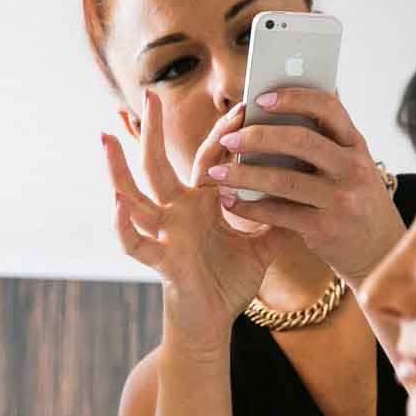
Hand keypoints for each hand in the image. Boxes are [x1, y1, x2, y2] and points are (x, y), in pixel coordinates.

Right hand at [104, 91, 283, 353]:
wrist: (212, 323)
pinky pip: (135, 239)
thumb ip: (280, 219)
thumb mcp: (262, 247)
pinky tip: (116, 202)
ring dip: (119, 168)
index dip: (225, 132)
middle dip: (152, 130)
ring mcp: (164, 233)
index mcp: (202, 203)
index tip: (244, 103)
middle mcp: (177, 211)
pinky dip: (124, 222)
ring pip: (134, 194)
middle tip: (149, 93)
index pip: (210, 158)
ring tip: (105, 138)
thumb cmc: (229, 283)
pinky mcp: (159, 258)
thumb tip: (310, 193)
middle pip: (159, 163)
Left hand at [202, 88, 405, 286]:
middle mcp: (353, 168)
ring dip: (243, 175)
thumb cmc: (356, 200)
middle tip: (228, 139)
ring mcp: (341, 199)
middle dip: (257, 136)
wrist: (379, 250)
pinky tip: (229, 202)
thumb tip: (294, 95)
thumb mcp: (353, 164)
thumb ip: (328, 137)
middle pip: (300, 141)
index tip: (260, 99)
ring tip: (215, 173)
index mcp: (356, 145)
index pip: (327, 108)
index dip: (293, 98)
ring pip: (283, 180)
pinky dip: (249, 207)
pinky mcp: (326, 228)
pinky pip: (279, 213)